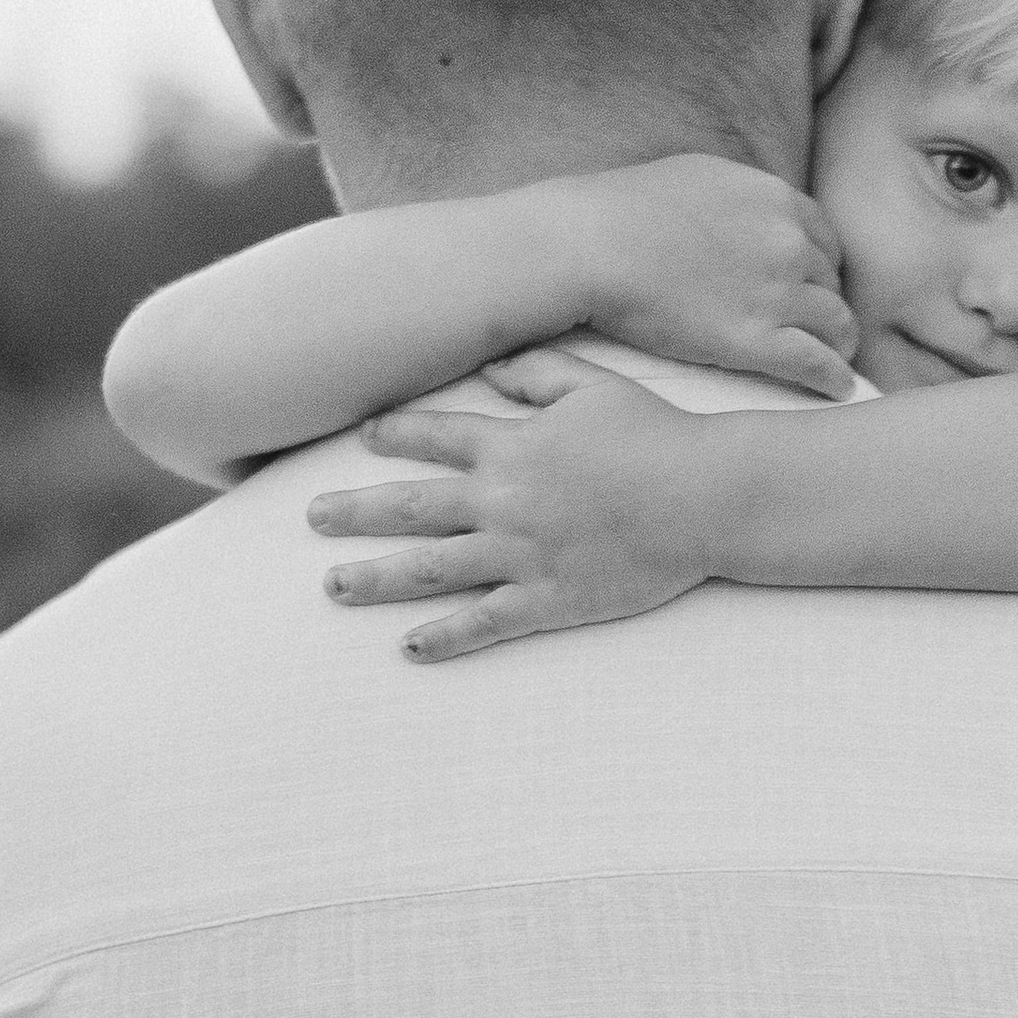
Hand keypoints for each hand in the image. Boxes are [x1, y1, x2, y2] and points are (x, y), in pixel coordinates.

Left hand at [306, 354, 719, 661]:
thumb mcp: (596, 385)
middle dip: (354, 512)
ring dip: (375, 579)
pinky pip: (483, 623)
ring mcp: (521, 555)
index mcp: (512, 445)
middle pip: (411, 507)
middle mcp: (503, 501)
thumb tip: (488, 369)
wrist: (706, 496)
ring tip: (334, 587)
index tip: (362, 437)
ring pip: (429, 570)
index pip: (434, 436)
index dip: (394, 434)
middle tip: (311, 520)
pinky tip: (407, 648)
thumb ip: (537, 373)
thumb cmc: (658, 436)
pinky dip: (443, 639)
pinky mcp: (548, 600)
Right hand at [560, 156, 858, 399]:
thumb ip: (738, 195)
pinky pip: (815, 363)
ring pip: (835, 323)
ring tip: (836, 360)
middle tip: (822, 328)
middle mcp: (787, 242)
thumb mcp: (699, 176)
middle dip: (828, 303)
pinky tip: (837, 389)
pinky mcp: (754, 340)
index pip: (824, 237)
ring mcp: (775, 293)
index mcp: (774, 199)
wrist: (593, 245)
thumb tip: (744, 208)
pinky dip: (833, 378)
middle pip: (830, 281)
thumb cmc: (627, 210)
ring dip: (839, 343)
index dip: (822, 265)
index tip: (815, 286)